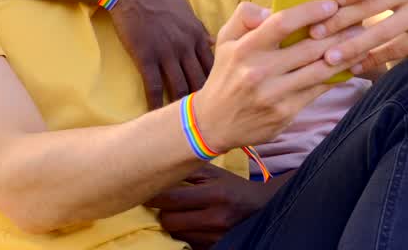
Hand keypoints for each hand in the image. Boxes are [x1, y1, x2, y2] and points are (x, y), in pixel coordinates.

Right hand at [110, 0, 215, 108]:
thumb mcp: (185, 9)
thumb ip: (198, 28)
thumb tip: (211, 40)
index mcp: (197, 34)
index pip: (215, 64)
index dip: (221, 82)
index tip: (224, 97)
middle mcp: (186, 46)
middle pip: (202, 80)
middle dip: (208, 100)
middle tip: (212, 117)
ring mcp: (166, 53)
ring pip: (181, 86)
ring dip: (185, 106)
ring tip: (189, 123)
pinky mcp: (146, 57)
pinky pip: (154, 86)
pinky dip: (156, 104)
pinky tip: (157, 117)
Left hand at [145, 164, 282, 248]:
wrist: (262, 209)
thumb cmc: (233, 188)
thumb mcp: (215, 174)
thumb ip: (189, 169)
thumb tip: (159, 166)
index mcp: (214, 195)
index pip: (170, 199)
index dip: (152, 196)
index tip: (145, 191)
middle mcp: (215, 218)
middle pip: (169, 221)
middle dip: (162, 213)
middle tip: (163, 204)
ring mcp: (215, 237)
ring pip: (176, 235)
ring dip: (173, 225)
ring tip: (178, 214)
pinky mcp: (215, 247)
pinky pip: (188, 244)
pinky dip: (184, 235)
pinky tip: (189, 225)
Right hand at [193, 0, 364, 151]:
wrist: (213, 123)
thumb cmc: (225, 75)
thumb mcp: (225, 40)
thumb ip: (244, 16)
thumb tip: (270, 8)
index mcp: (244, 49)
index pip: (281, 24)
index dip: (309, 12)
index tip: (330, 4)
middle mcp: (259, 72)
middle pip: (308, 48)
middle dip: (337, 33)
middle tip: (358, 20)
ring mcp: (274, 95)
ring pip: (318, 71)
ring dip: (344, 55)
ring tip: (360, 42)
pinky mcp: (285, 113)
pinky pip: (317, 91)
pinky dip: (336, 78)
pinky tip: (349, 66)